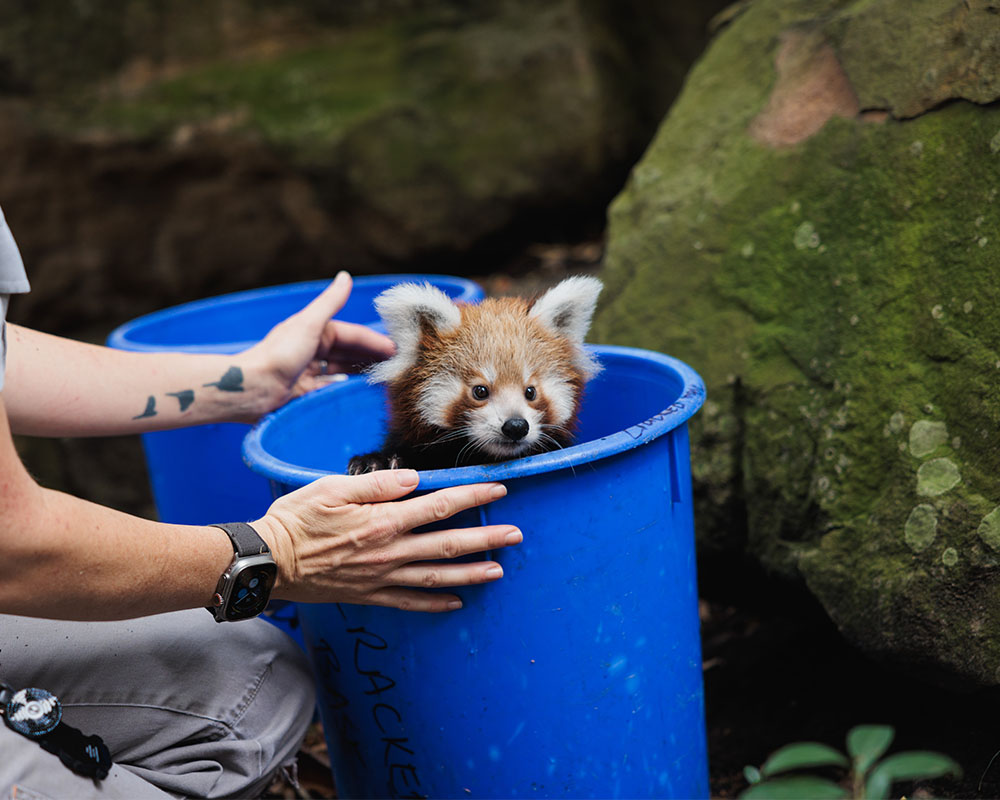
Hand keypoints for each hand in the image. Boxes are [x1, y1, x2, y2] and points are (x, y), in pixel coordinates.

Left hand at [244, 272, 394, 414]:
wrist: (252, 389)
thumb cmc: (279, 354)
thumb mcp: (309, 325)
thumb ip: (330, 302)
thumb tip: (346, 275)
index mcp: (314, 333)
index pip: (352, 335)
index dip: (374, 341)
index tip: (398, 350)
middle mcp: (312, 351)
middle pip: (349, 353)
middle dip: (372, 357)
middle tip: (399, 366)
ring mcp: (309, 373)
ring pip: (343, 371)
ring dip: (363, 373)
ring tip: (386, 380)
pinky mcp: (305, 393)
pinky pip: (333, 389)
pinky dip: (348, 389)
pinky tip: (362, 394)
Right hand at [254, 469, 520, 611]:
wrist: (267, 562)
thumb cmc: (296, 519)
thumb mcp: (332, 488)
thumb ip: (377, 484)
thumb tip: (415, 478)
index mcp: (382, 521)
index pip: (439, 506)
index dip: (472, 497)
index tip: (499, 489)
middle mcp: (388, 552)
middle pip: (448, 545)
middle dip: (486, 539)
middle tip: (516, 535)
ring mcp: (381, 577)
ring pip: (436, 577)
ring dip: (471, 573)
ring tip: (499, 570)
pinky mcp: (369, 595)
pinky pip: (409, 602)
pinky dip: (435, 603)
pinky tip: (456, 602)